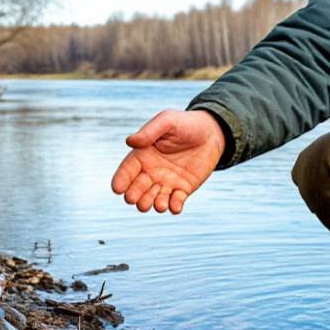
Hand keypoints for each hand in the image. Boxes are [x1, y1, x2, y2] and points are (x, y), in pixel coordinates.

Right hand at [111, 110, 225, 213]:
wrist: (211, 133)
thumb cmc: (186, 123)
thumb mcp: (167, 121)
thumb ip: (149, 131)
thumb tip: (130, 142)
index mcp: (143, 156)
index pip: (126, 171)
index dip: (120, 181)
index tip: (118, 189)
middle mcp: (151, 172)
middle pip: (136, 191)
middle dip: (134, 197)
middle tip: (136, 198)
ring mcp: (166, 182)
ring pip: (153, 201)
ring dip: (153, 205)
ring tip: (160, 204)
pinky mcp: (182, 190)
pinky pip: (175, 203)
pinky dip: (173, 208)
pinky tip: (175, 206)